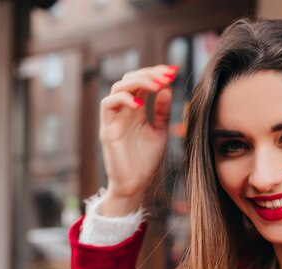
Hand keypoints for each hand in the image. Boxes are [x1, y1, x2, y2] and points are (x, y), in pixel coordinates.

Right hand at [99, 65, 178, 214]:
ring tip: (157, 84)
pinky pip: (107, 104)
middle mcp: (124, 110)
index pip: (143, 83)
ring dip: (137, 81)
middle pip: (130, 79)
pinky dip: (123, 99)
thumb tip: (167, 88)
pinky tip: (140, 103)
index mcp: (136, 110)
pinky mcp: (107, 129)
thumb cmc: (146, 162)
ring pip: (118, 87)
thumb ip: (162, 112)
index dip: (156, 74)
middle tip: (168, 74)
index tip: (174, 71)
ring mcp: (114, 118)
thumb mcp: (160, 133)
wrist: (136, 185)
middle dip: (149, 73)